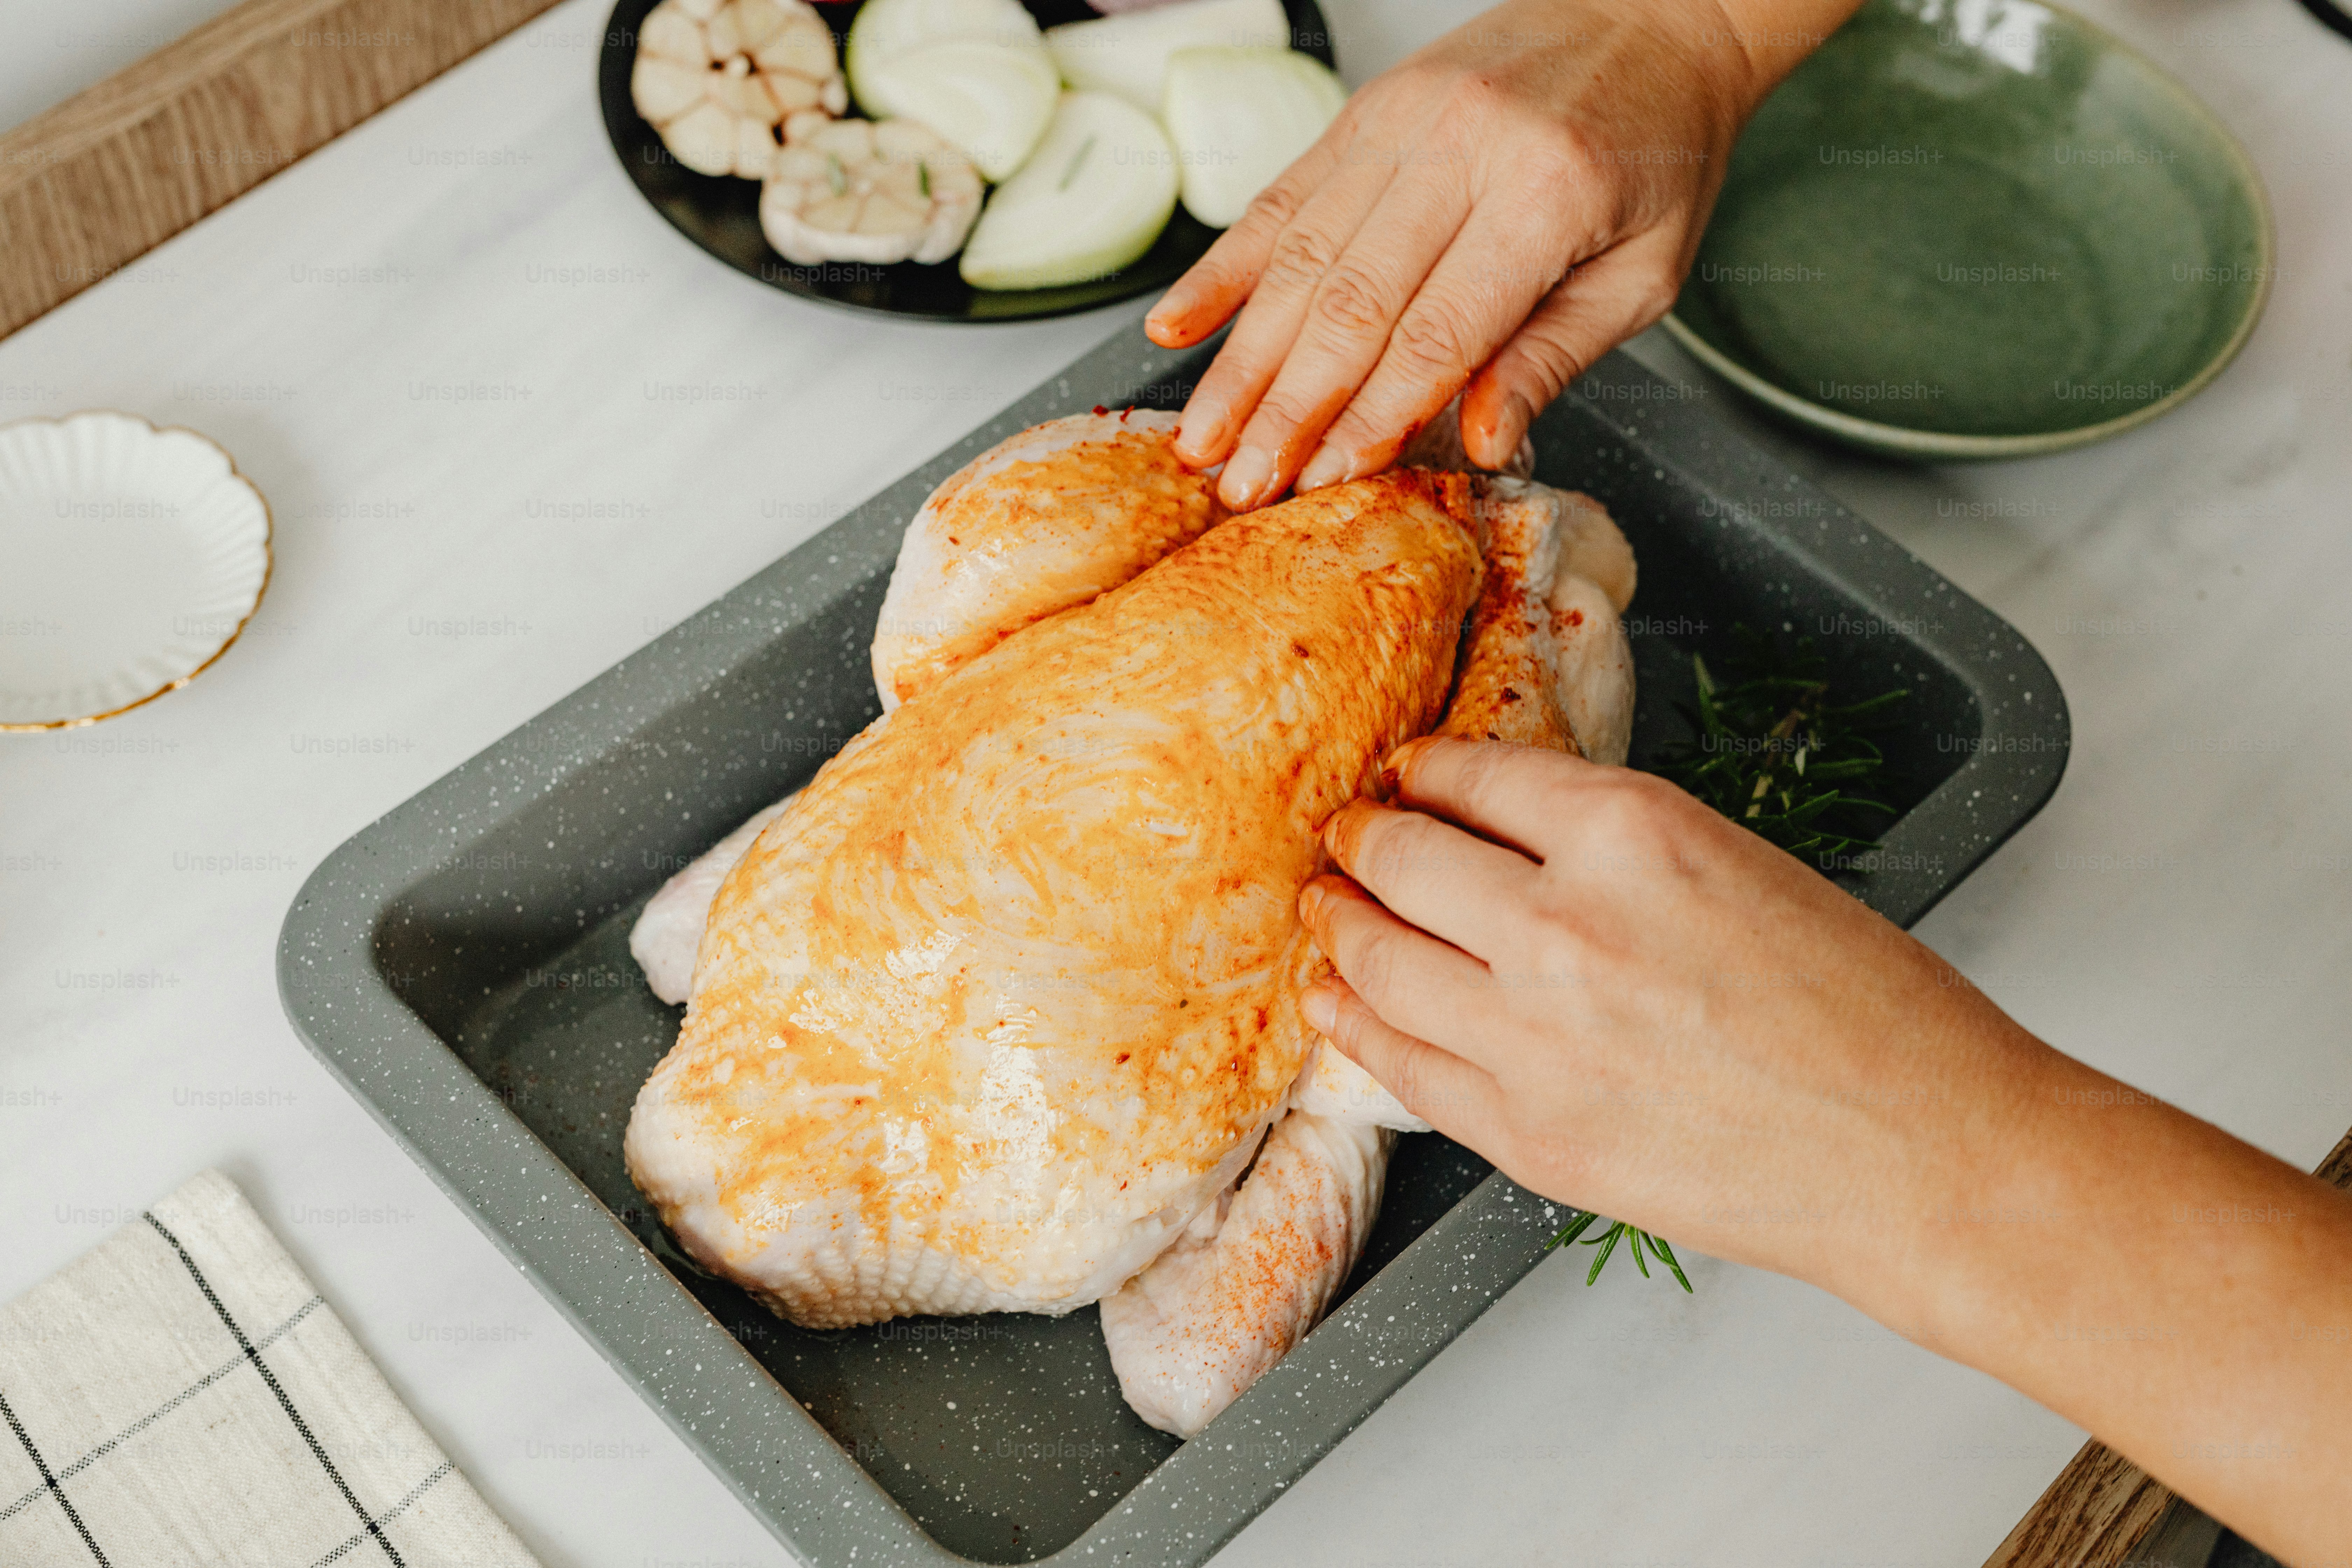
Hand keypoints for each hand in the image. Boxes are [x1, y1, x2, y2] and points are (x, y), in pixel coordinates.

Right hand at [1146, 0, 1858, 509]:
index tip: (1321, 482)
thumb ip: (1555, 357)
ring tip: (1201, 437)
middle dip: (1284, 409)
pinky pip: (1280, 197)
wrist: (1654, 12)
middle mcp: (1463, 147)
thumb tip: (1482, 443)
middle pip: (1349, 303)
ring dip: (1241, 359)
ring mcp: (1404, 120)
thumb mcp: (1644, 274)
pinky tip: (1177, 327)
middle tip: (1239, 485)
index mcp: (1547, 194)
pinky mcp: (1366, 110)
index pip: (1436, 334)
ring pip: (1298, 258)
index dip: (1369, 417)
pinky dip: (1223, 268)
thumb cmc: (1660, 147)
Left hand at [1294, 737, 2043, 1299]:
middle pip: (1402, 859)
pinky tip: (1334, 1003)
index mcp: (1631, 832)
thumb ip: (1613, 847)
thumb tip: (1508, 835)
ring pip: (1377, 961)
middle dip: (1361, 841)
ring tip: (1324, 911)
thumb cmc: (1865, 1009)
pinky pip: (1400, 1064)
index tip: (1405, 777)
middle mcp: (1562, 923)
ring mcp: (1532, 1037)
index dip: (1425, 773)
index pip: (1474, 775)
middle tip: (1344, 838)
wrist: (1919, 1151)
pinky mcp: (1527, 1134)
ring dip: (1338, 926)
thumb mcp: (1738, 863)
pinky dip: (1353, 1024)